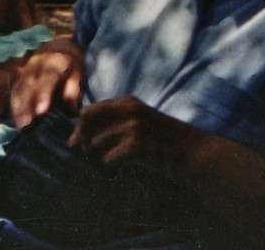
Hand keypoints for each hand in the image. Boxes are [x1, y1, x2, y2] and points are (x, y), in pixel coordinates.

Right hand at [10, 38, 83, 126]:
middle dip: (26, 105)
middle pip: (30, 85)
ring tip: (20, 125)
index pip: (48, 78)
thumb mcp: (78, 72)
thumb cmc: (71, 63)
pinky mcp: (22, 74)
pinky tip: (16, 118)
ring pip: (20, 87)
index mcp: (55, 62)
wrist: (59, 45)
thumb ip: (73, 88)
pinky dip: (15, 104)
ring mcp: (28, 69)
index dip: (43, 94)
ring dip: (18, 107)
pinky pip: (16, 89)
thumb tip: (71, 108)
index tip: (41, 111)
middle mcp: (38, 64)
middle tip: (25, 124)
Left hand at [68, 96, 201, 172]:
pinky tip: (123, 163)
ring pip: (95, 142)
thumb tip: (74, 137)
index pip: (90, 109)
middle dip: (81, 135)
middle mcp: (129, 108)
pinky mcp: (137, 144)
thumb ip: (112, 123)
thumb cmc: (161, 140)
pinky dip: (112, 163)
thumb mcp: (138, 122)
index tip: (79, 141)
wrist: (190, 151)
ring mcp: (133, 125)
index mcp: (128, 101)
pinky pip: (108, 157)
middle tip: (86, 151)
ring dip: (98, 154)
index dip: (80, 127)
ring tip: (112, 158)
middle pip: (86, 118)